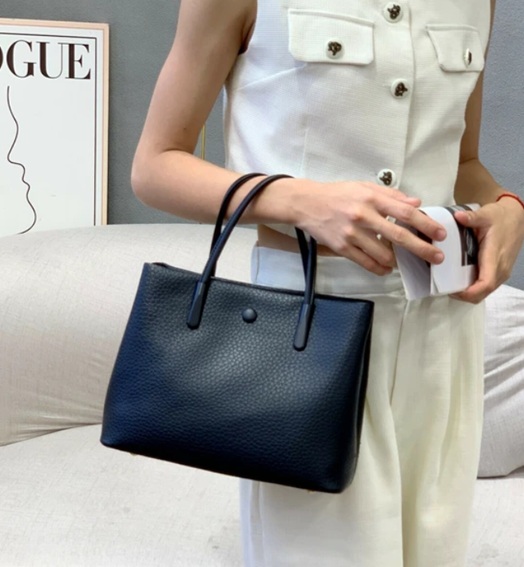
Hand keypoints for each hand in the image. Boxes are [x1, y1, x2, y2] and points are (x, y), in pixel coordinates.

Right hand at [294, 180, 446, 275]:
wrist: (307, 204)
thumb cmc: (337, 194)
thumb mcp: (364, 187)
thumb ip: (391, 195)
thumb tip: (416, 202)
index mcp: (371, 198)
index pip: (405, 212)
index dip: (425, 223)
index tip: (439, 233)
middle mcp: (363, 216)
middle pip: (399, 236)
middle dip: (422, 248)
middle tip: (437, 257)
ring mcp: (352, 234)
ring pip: (383, 254)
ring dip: (396, 260)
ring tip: (400, 259)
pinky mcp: (342, 247)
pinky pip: (366, 263)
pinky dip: (379, 268)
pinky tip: (385, 268)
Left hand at [452, 198, 523, 302]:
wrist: (516, 217)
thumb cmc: (500, 217)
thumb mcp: (485, 215)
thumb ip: (472, 218)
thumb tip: (458, 217)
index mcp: (495, 257)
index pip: (486, 284)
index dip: (469, 292)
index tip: (453, 291)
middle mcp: (501, 269)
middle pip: (483, 292)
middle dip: (464, 295)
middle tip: (445, 288)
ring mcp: (502, 272)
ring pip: (485, 292)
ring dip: (468, 293)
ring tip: (450, 284)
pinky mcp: (500, 271)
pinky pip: (487, 285)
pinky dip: (474, 287)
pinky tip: (460, 279)